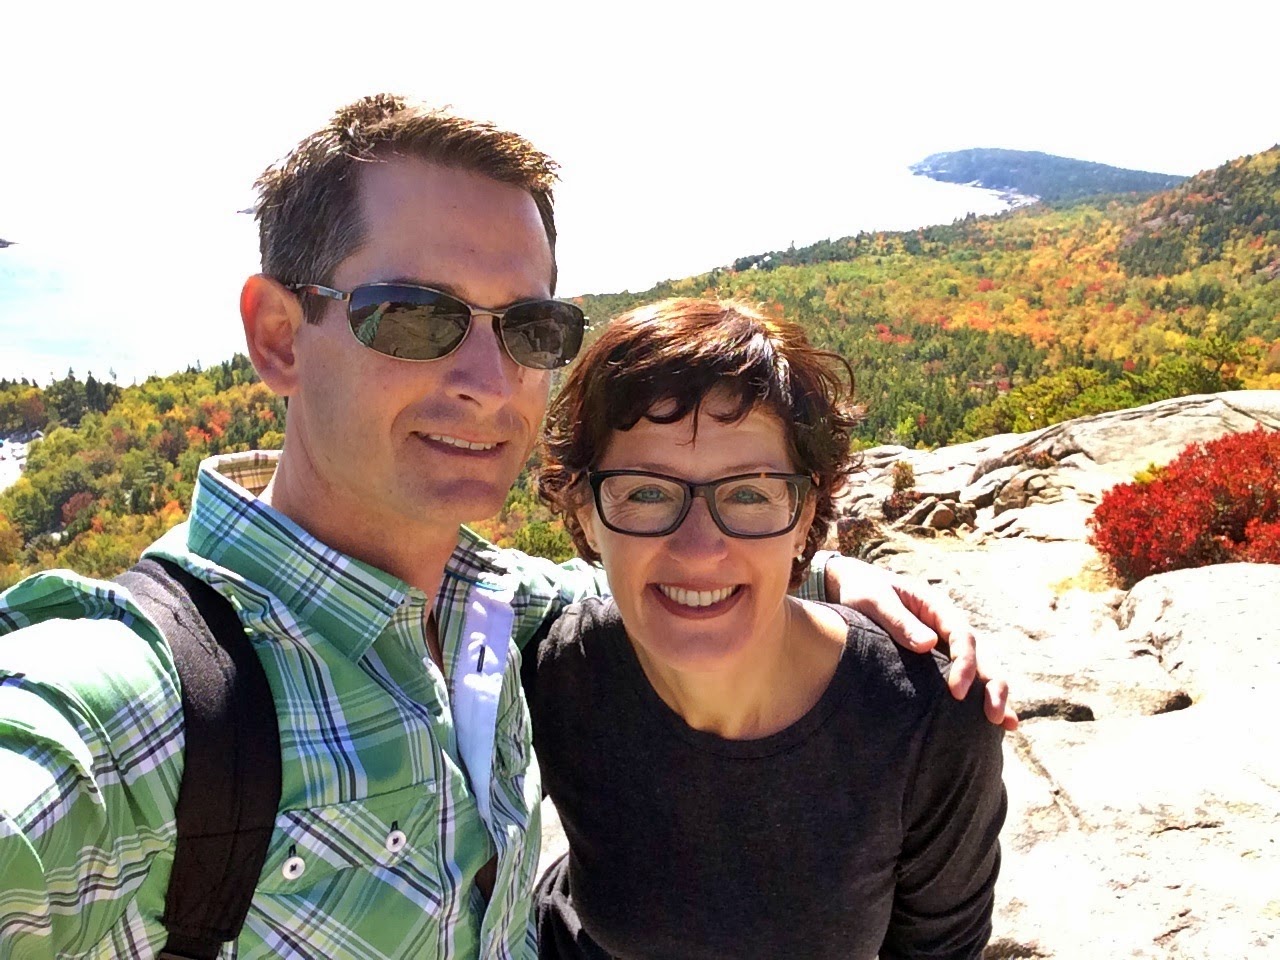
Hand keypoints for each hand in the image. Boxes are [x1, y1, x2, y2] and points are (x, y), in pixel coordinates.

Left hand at [824, 556, 1017, 730]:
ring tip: (1008, 725)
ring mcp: (944, 642)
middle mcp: (947, 625)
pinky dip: (976, 696)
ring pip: (978, 668)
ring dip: (993, 694)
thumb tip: (929, 644)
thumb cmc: (863, 591)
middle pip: (980, 655)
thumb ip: (899, 621)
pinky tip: (987, 723)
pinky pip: (961, 676)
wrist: (853, 585)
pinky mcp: (936, 657)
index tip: (957, 693)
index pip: (962, 636)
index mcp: (936, 607)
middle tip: (995, 716)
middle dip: (992, 685)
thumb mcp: (875, 601)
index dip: (964, 664)